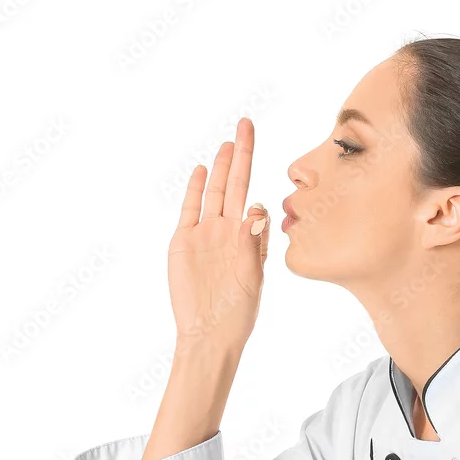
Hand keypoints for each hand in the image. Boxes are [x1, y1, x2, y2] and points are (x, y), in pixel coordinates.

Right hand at [168, 118, 269, 351]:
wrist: (208, 335)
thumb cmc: (238, 314)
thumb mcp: (253, 279)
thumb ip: (253, 247)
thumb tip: (256, 211)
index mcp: (250, 240)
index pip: (259, 204)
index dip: (265, 190)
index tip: (276, 182)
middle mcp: (229, 231)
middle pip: (237, 184)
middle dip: (243, 156)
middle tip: (248, 124)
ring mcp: (205, 234)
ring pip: (215, 191)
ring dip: (222, 166)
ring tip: (230, 141)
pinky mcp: (183, 242)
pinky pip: (190, 209)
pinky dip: (197, 189)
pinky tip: (204, 169)